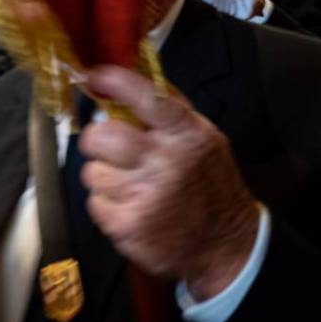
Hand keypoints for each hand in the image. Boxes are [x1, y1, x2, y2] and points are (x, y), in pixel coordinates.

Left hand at [79, 66, 258, 300]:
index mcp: (187, 135)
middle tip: (108, 149)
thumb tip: (125, 80)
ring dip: (105, 177)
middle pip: (100, 137)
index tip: (94, 76)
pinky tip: (131, 207)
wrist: (228, 245)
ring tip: (131, 185)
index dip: (116, 83)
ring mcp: (147, 196)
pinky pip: (95, 202)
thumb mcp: (203, 139)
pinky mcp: (130, 226)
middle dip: (96, 141)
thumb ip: (168, 112)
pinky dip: (107, 205)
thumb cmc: (208, 184)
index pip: (148, 99)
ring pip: (92, 172)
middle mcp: (168, 163)